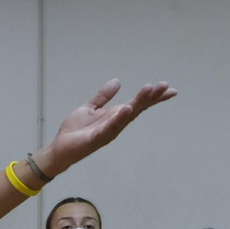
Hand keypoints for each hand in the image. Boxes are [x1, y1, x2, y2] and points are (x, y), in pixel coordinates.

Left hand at [38, 79, 177, 175]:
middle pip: (138, 108)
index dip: (153, 97)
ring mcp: (109, 131)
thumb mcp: (90, 108)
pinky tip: (127, 108)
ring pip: (128, 116)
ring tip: (149, 90)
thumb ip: (103, 96)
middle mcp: (116, 123)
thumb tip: (118, 81)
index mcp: (115, 115)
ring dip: (139, 103)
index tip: (169, 89)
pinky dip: (119, 119)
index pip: (138, 104)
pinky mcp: (97, 138)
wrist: (61, 147)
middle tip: (166, 87)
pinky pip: (110, 127)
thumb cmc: (76, 130)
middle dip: (152, 98)